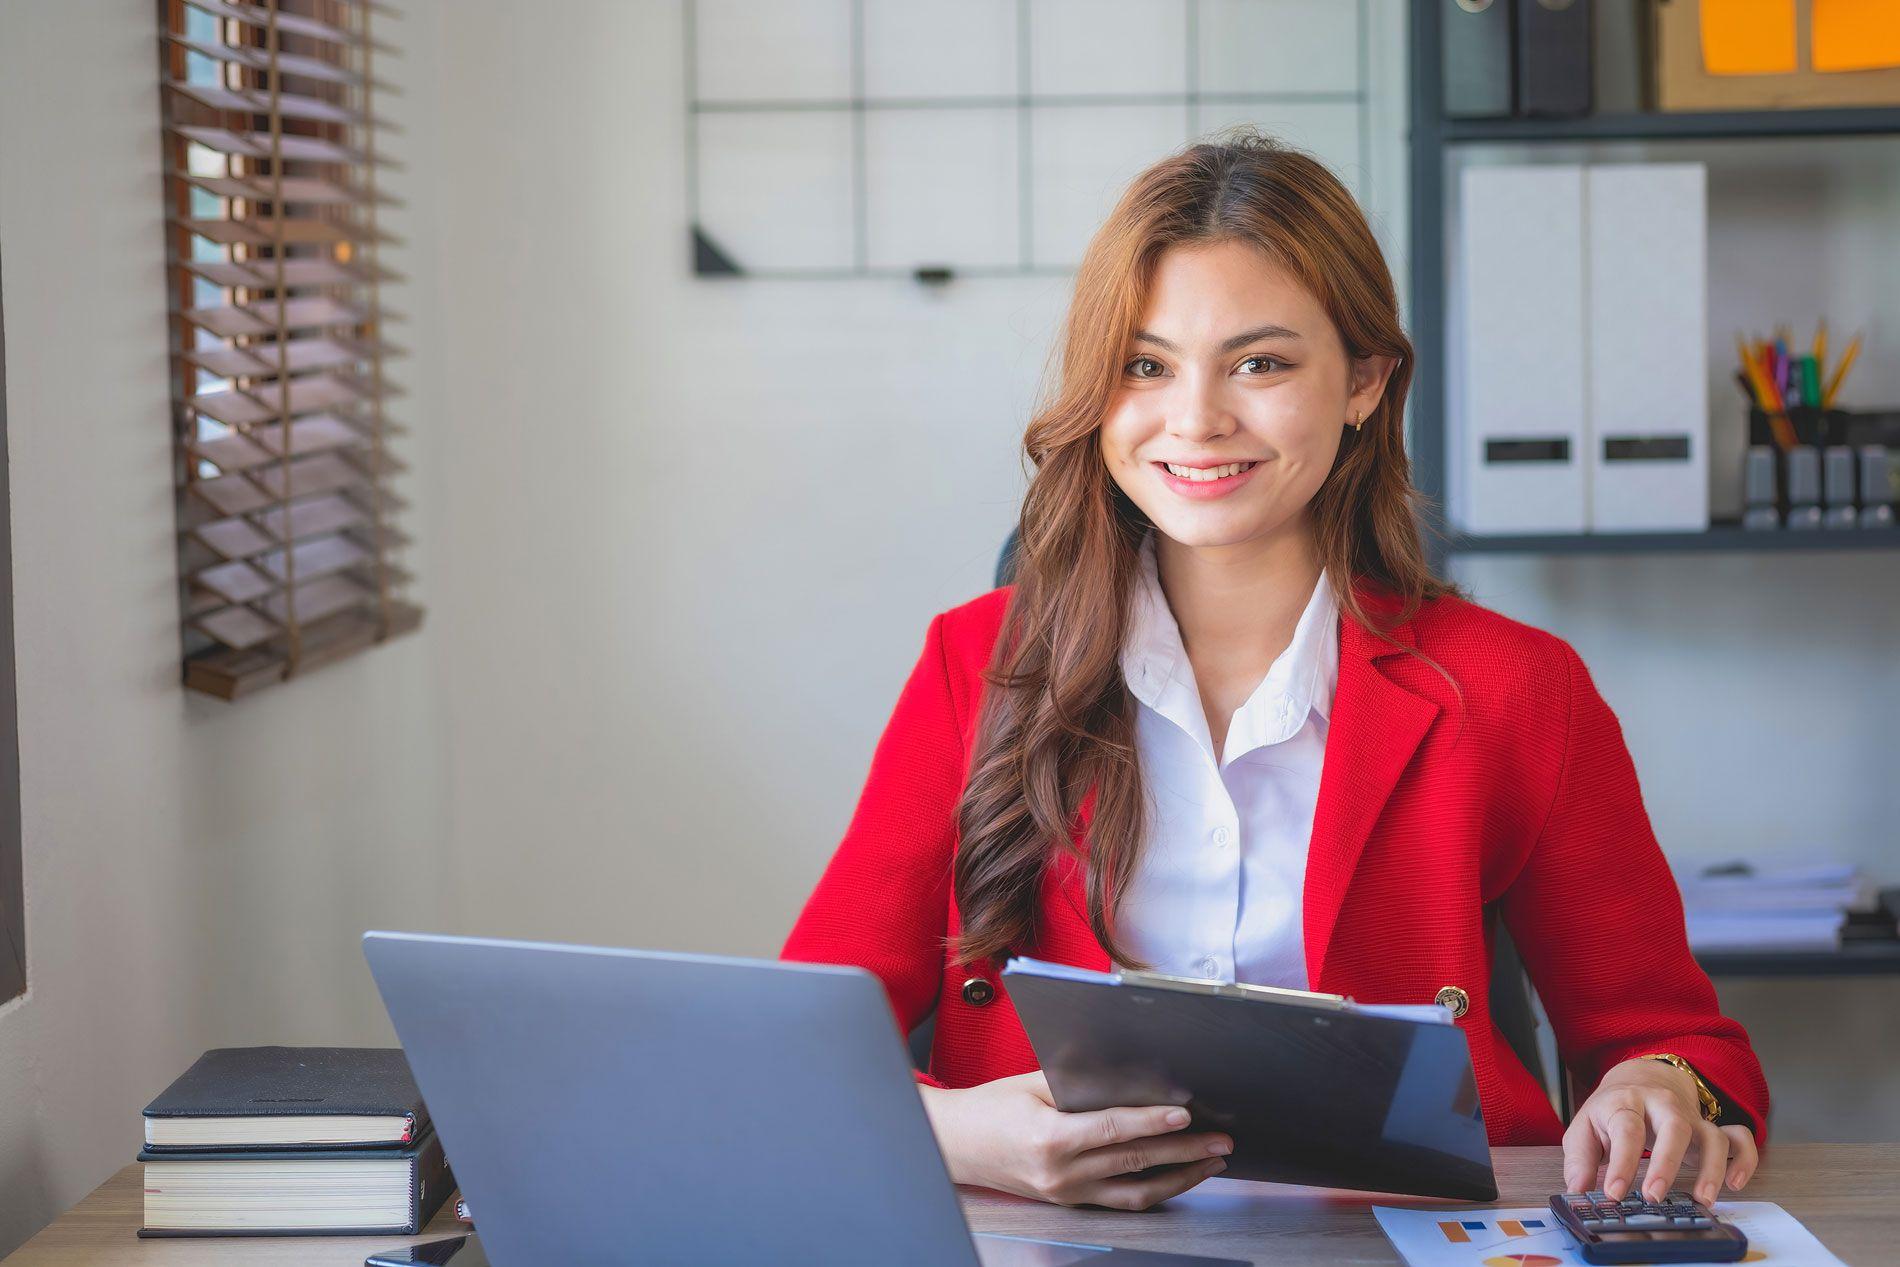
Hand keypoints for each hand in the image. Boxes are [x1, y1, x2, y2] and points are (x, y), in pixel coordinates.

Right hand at [918, 1070, 1231, 1209]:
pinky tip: (1176, 1177)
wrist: (955, 1146)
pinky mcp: (1069, 1201)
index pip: (1112, 1129)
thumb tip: (1127, 1076)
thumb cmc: (989, 1109)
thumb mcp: (1030, 1084)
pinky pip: (1120, 1200)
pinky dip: (1152, 1189)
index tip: (1185, 1116)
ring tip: (1210, 1163)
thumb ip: (1077, 1081)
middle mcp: (1060, 1173)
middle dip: (1183, 1151)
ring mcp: (1066, 1192)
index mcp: (1048, 1138)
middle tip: (1219, 1141)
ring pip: (1135, 1191)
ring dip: (1179, 1178)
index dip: (1152, 1122)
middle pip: (1134, 1161)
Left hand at [1563, 1057, 1759, 1205]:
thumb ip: (1579, 1159)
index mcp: (1625, 1103)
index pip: (1626, 1130)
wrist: (1642, 1078)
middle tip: (1654, 1196)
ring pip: (1712, 1136)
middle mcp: (1662, 1106)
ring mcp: (1691, 1117)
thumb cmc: (1611, 1111)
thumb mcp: (1586, 1127)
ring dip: (1711, 1168)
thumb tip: (1578, 1190)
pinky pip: (1739, 1138)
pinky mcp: (1711, 1128)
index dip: (1621, 1163)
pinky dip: (1743, 1159)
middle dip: (1666, 1164)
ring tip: (1703, 1199)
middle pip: (1673, 1128)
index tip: (1614, 1194)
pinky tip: (1735, 1183)